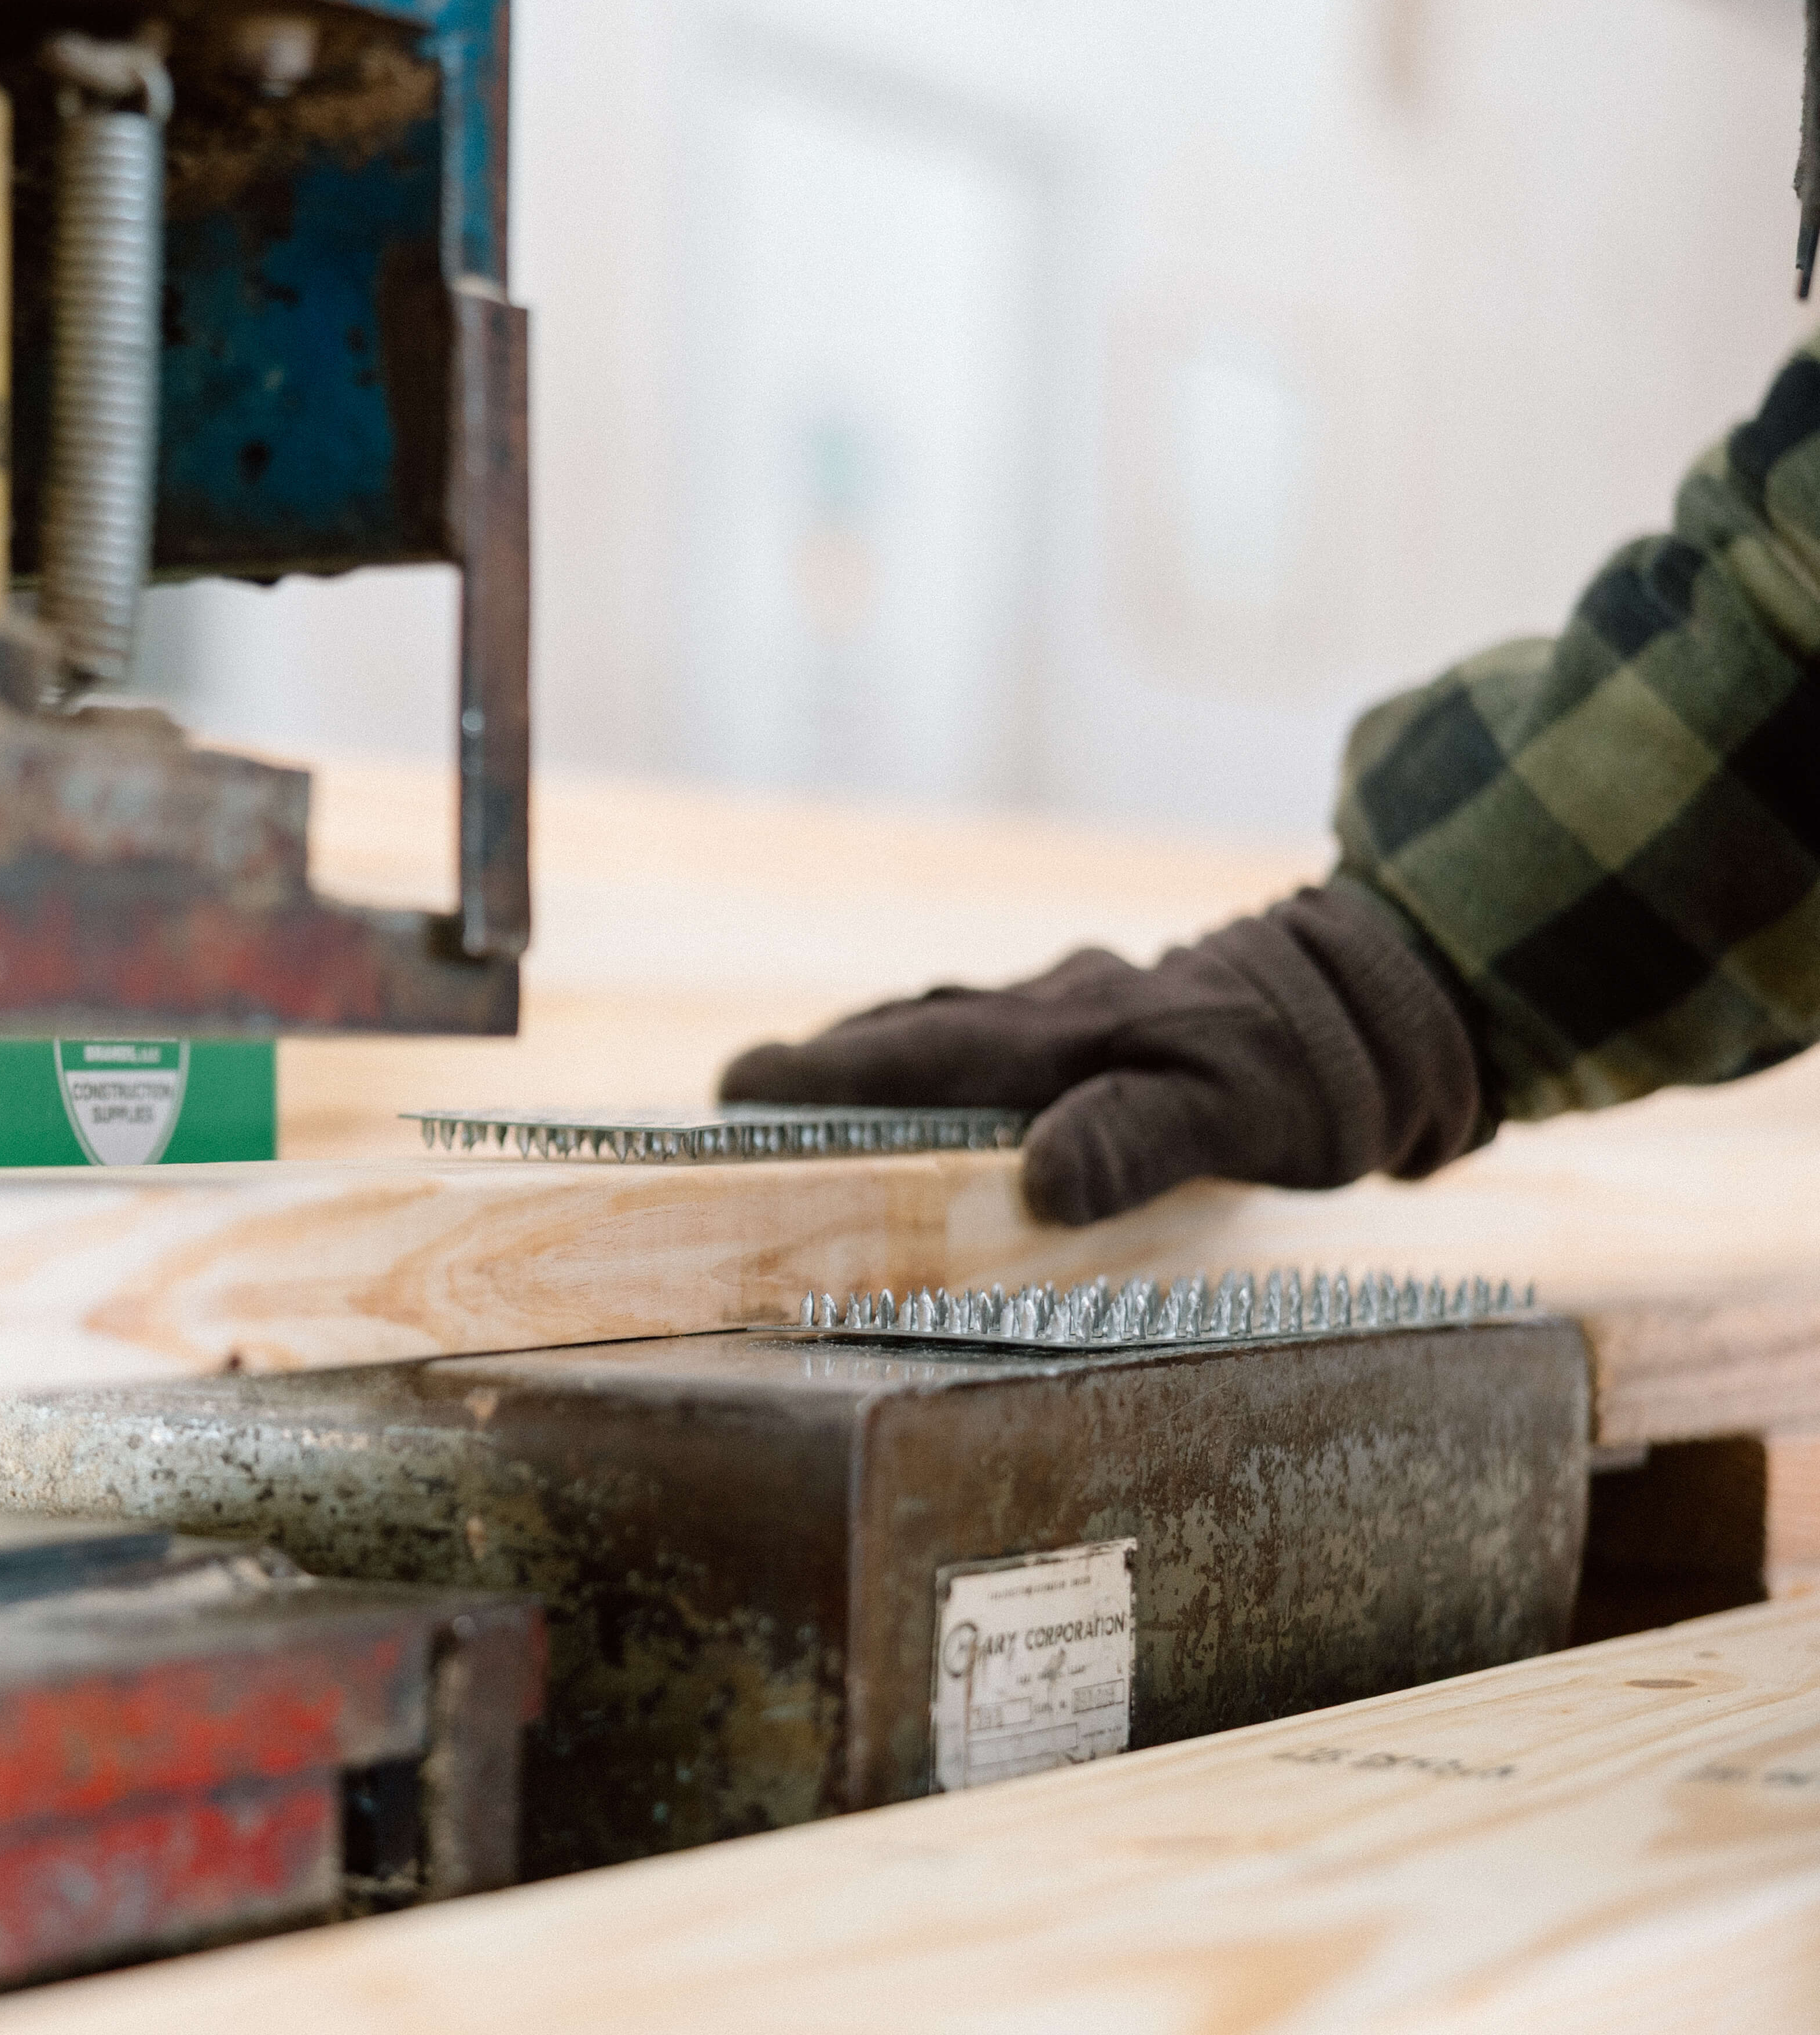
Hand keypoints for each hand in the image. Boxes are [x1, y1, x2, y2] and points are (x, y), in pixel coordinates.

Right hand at [718, 886, 1485, 1224]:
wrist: (1429, 982)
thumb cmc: (1331, 1058)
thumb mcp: (1241, 1107)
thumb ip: (1134, 1139)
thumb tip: (1037, 1180)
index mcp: (1068, 1028)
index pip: (911, 1053)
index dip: (816, 1077)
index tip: (734, 1092)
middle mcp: (1068, 1004)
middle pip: (920, 1028)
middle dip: (835, 1064)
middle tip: (758, 1096)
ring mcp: (1104, 1000)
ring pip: (972, 1024)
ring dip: (901, 1057)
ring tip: (844, 1099)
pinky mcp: (1144, 1014)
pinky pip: (1027, 1036)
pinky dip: (976, 1063)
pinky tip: (990, 1099)